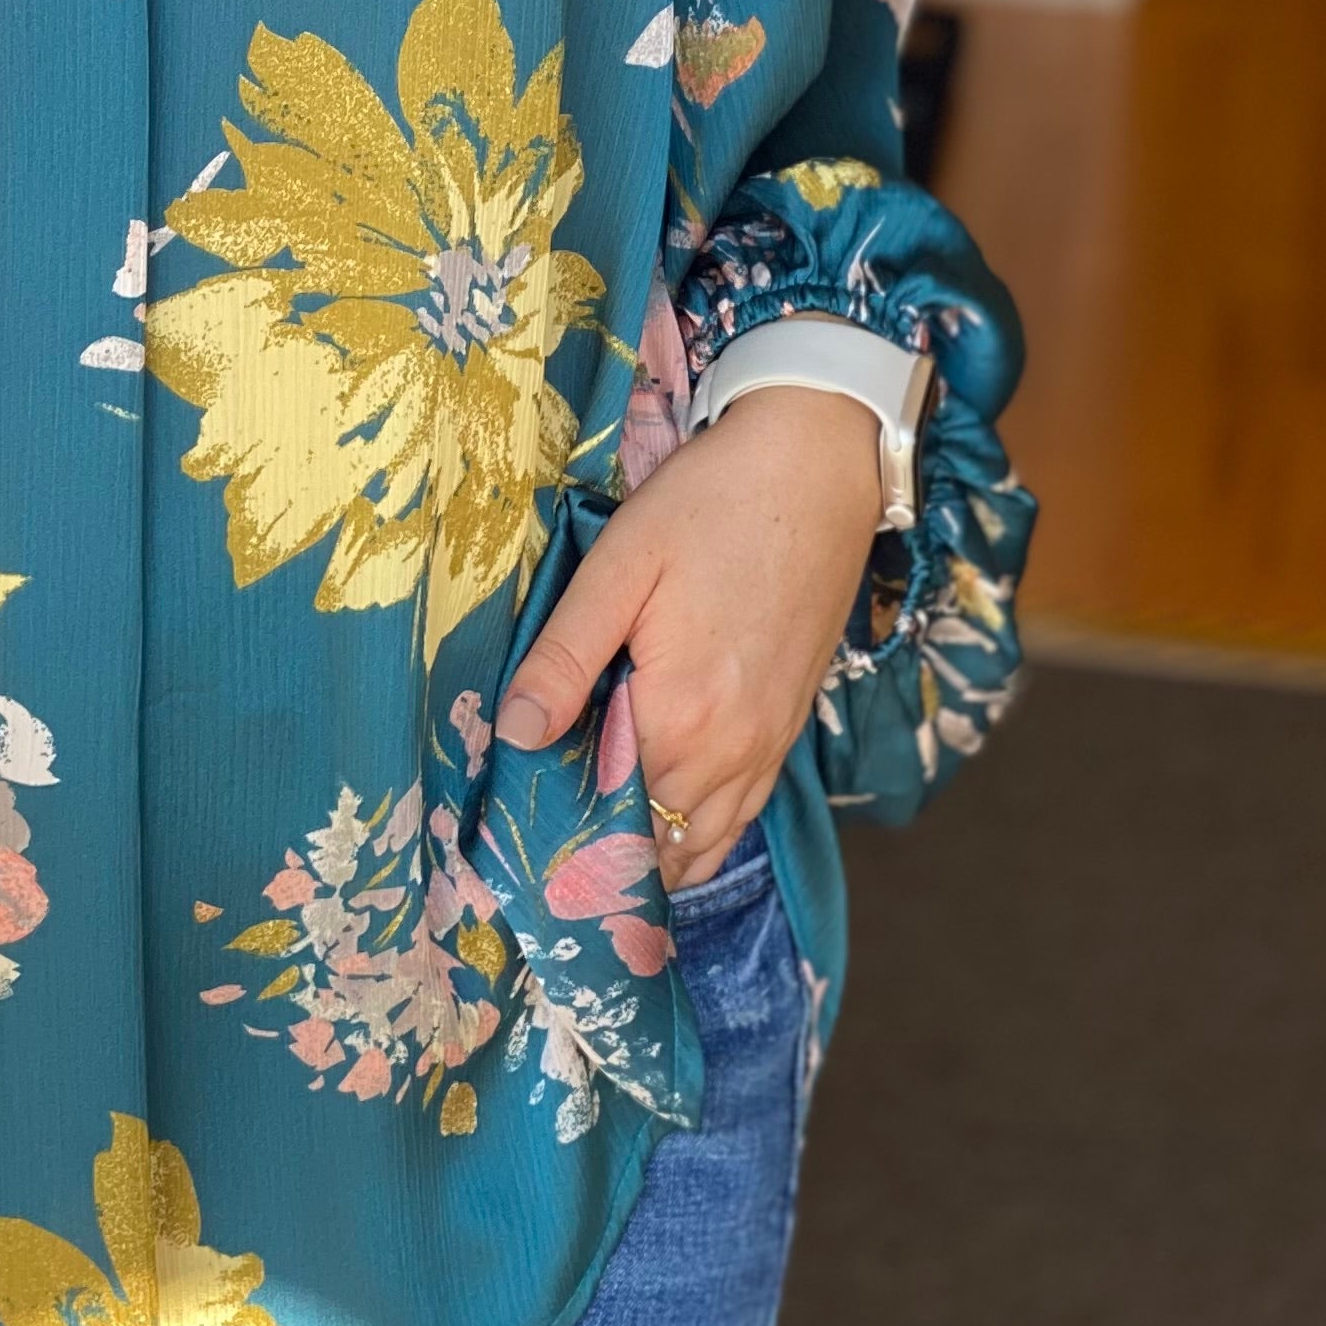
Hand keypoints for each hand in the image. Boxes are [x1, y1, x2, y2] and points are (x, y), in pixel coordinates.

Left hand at [496, 387, 883, 888]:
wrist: (816, 471)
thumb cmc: (709, 506)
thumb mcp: (619, 565)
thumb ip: (565, 656)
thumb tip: (514, 734)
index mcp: (678, 717)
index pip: (602, 811)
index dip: (552, 819)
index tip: (509, 819)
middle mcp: (730, 754)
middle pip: (651, 841)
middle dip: (594, 846)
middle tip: (535, 833)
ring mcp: (767, 749)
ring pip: (699, 846)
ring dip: (647, 854)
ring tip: (588, 846)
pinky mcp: (787, 733)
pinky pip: (740, 818)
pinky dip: (696, 837)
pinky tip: (658, 825)